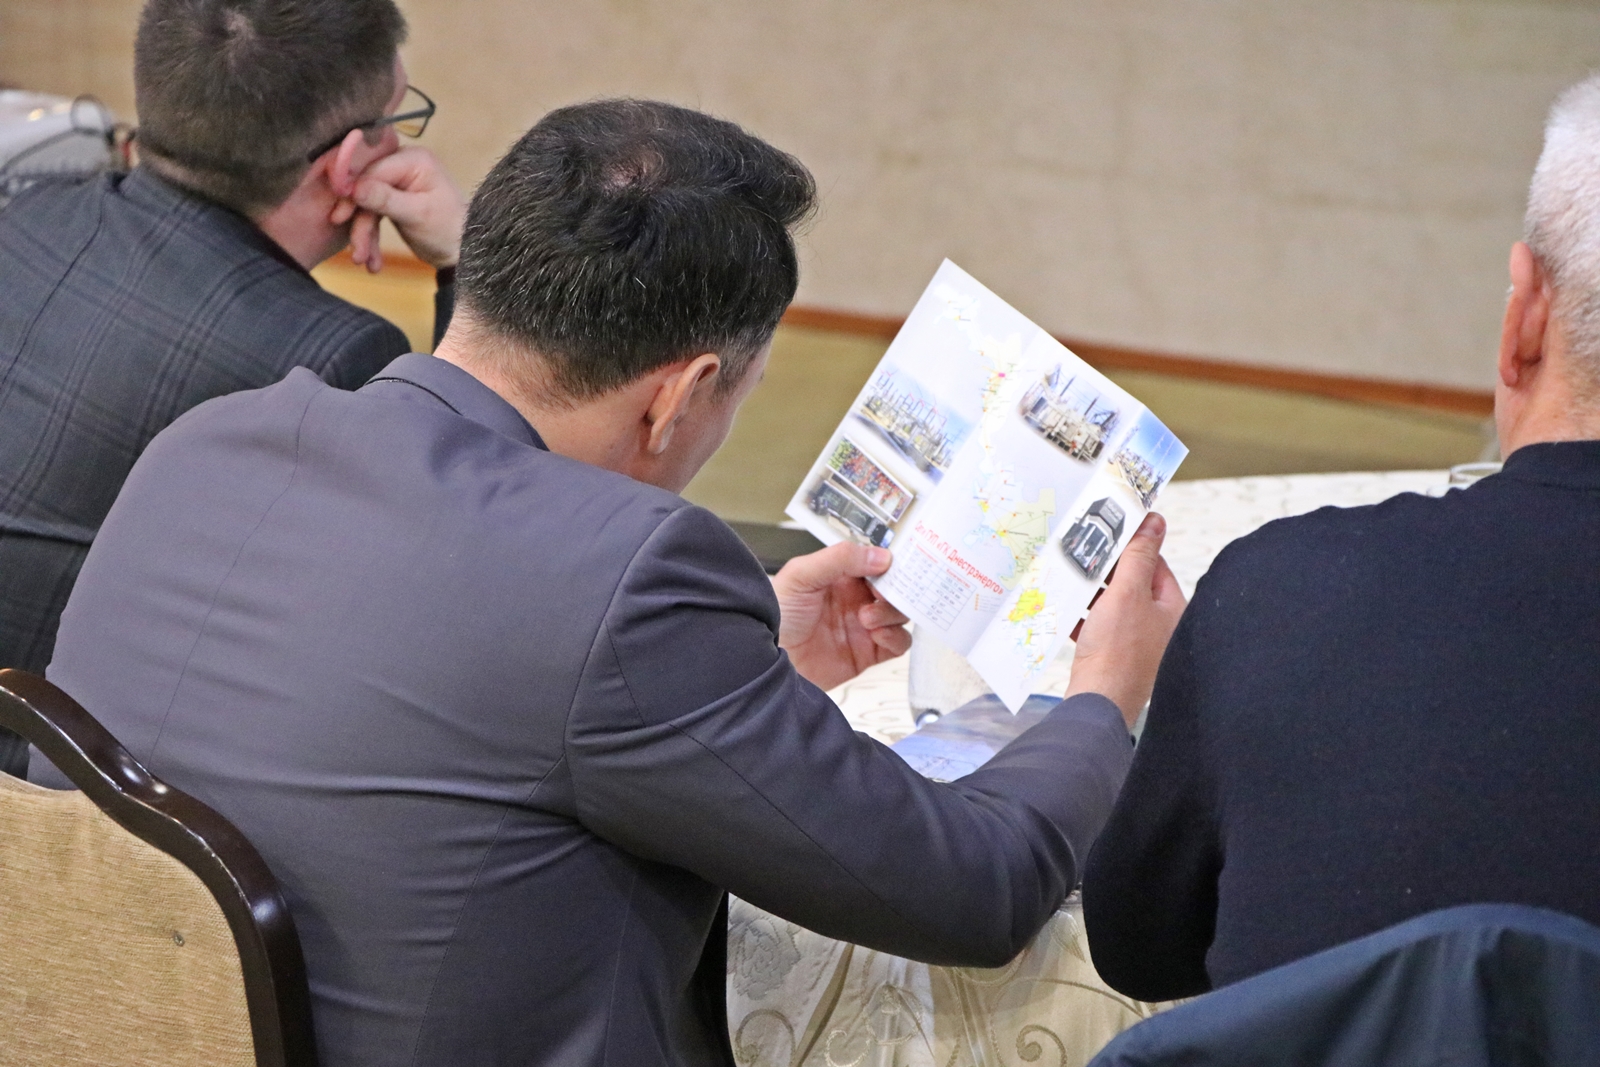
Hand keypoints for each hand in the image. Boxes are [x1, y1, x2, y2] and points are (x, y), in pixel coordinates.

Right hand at [331, 146, 464, 271]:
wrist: (461, 251)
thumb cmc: (447, 229)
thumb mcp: (416, 214)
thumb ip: (384, 199)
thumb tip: (353, 187)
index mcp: (414, 159)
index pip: (373, 170)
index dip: (353, 191)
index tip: (338, 215)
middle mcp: (403, 164)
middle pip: (365, 187)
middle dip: (358, 220)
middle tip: (353, 248)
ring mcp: (396, 181)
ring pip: (365, 203)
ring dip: (362, 233)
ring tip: (362, 260)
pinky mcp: (391, 197)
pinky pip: (372, 213)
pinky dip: (370, 235)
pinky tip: (371, 260)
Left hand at [774, 542, 911, 690]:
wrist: (768, 662)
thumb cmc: (774, 617)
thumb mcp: (801, 576)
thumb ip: (839, 559)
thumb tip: (878, 555)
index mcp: (839, 576)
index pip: (875, 562)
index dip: (886, 563)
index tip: (890, 565)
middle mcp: (854, 599)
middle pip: (893, 587)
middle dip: (895, 588)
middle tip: (884, 593)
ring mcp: (862, 626)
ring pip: (898, 614)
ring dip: (892, 613)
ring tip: (868, 617)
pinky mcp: (867, 653)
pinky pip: (898, 643)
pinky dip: (896, 637)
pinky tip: (877, 634)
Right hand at [1065, 513, 1187, 726]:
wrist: (1097, 703)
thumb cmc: (1117, 652)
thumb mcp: (1126, 593)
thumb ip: (1138, 555)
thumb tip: (1154, 521)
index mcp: (1172, 610)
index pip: (1155, 564)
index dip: (1131, 547)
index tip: (1107, 533)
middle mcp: (1160, 627)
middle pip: (1132, 585)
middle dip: (1106, 571)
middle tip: (1083, 555)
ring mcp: (1138, 645)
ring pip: (1113, 606)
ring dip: (1092, 593)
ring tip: (1071, 580)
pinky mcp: (1116, 658)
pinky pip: (1100, 627)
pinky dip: (1084, 617)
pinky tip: (1066, 610)